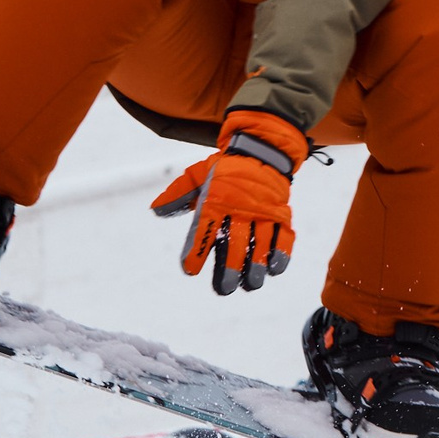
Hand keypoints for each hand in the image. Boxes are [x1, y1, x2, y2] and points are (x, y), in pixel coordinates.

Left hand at [150, 110, 306, 294]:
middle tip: (223, 288)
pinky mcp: (281, 213)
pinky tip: (274, 269)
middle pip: (235, 241)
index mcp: (217, 198)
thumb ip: (179, 194)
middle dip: (229, 267)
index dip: (197, 250)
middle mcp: (240, 206)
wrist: (261, 149)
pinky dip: (280, 253)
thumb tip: (155, 210)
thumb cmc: (226, 169)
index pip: (205, 227)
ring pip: (260, 242)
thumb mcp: (199, 175)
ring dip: (255, 265)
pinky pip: (283, 235)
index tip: (190, 269)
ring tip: (249, 284)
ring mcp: (264, 210)